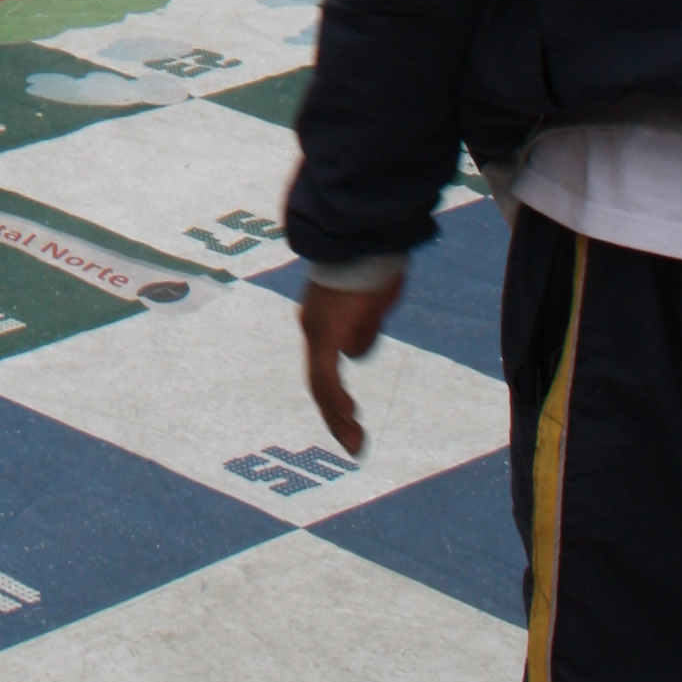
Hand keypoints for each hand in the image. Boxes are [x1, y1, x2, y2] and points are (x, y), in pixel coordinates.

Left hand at [300, 274, 403, 455]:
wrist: (362, 237)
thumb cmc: (370, 263)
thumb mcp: (369, 302)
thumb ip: (361, 327)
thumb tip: (355, 352)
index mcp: (318, 320)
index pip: (322, 368)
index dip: (334, 397)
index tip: (349, 420)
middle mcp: (311, 327)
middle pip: (318, 382)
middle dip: (335, 417)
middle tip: (353, 445)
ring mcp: (315, 329)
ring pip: (320, 384)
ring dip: (337, 417)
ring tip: (354, 443)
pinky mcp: (327, 331)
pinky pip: (327, 373)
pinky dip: (336, 399)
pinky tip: (349, 416)